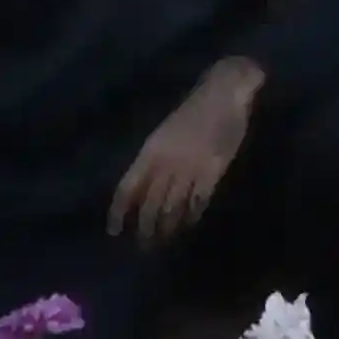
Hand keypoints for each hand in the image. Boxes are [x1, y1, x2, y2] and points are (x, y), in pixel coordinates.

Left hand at [107, 59, 262, 245]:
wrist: (223, 94)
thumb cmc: (193, 112)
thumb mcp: (164, 133)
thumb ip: (153, 160)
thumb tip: (142, 191)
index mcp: (150, 151)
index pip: (127, 188)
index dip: (119, 212)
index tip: (115, 231)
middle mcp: (166, 163)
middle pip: (149, 204)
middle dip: (145, 228)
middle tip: (145, 245)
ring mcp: (189, 168)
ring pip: (172, 207)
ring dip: (167, 227)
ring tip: (165, 240)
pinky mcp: (212, 171)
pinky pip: (197, 202)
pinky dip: (191, 216)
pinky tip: (189, 223)